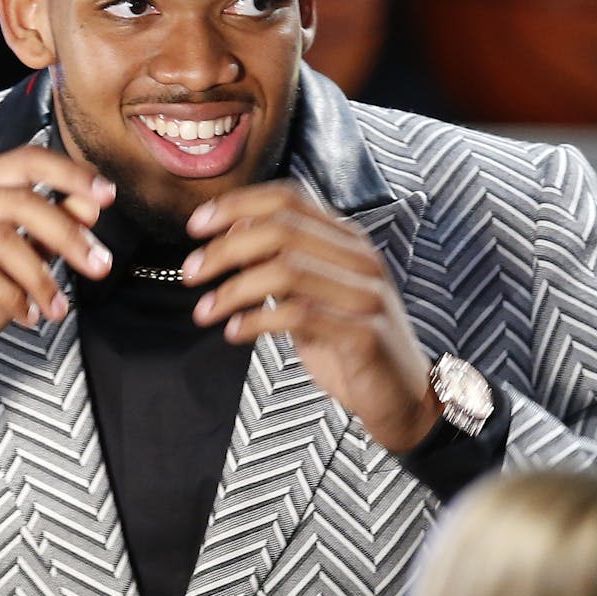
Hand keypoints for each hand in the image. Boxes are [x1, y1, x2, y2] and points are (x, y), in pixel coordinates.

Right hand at [0, 146, 116, 386]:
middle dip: (69, 235)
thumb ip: (51, 232)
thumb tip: (91, 204)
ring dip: (41, 278)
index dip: (70, 173)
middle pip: (21, 201)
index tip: (108, 195)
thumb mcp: (21, 264)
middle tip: (100, 265)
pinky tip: (28, 317)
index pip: (25, 161)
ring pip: (1, 239)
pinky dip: (12, 298)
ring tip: (58, 308)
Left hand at [184, 182, 442, 452]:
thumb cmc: (352, 347)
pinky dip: (256, 321)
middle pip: (280, 230)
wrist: (404, 396)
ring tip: (205, 311)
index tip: (196, 224)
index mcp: (347, 240)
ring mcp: (366, 294)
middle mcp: (361, 258)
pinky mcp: (365, 333)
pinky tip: (234, 332)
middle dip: (224, 249)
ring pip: (285, 270)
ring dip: (233, 290)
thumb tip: (229, 237)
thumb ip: (280, 267)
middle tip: (191, 273)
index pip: (289, 199)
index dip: (237, 204)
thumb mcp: (312, 299)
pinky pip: (298, 315)